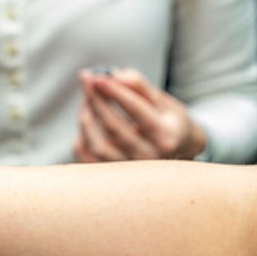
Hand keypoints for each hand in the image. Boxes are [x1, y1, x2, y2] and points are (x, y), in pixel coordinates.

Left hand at [73, 68, 206, 161]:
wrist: (174, 151)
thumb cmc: (166, 121)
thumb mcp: (162, 100)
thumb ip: (139, 86)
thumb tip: (115, 76)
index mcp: (167, 136)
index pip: (137, 111)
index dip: (115, 92)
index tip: (97, 77)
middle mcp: (150, 158)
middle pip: (115, 128)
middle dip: (97, 100)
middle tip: (86, 78)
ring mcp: (131, 173)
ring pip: (98, 146)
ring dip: (87, 118)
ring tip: (87, 98)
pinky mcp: (112, 179)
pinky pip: (87, 158)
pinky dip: (82, 137)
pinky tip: (87, 118)